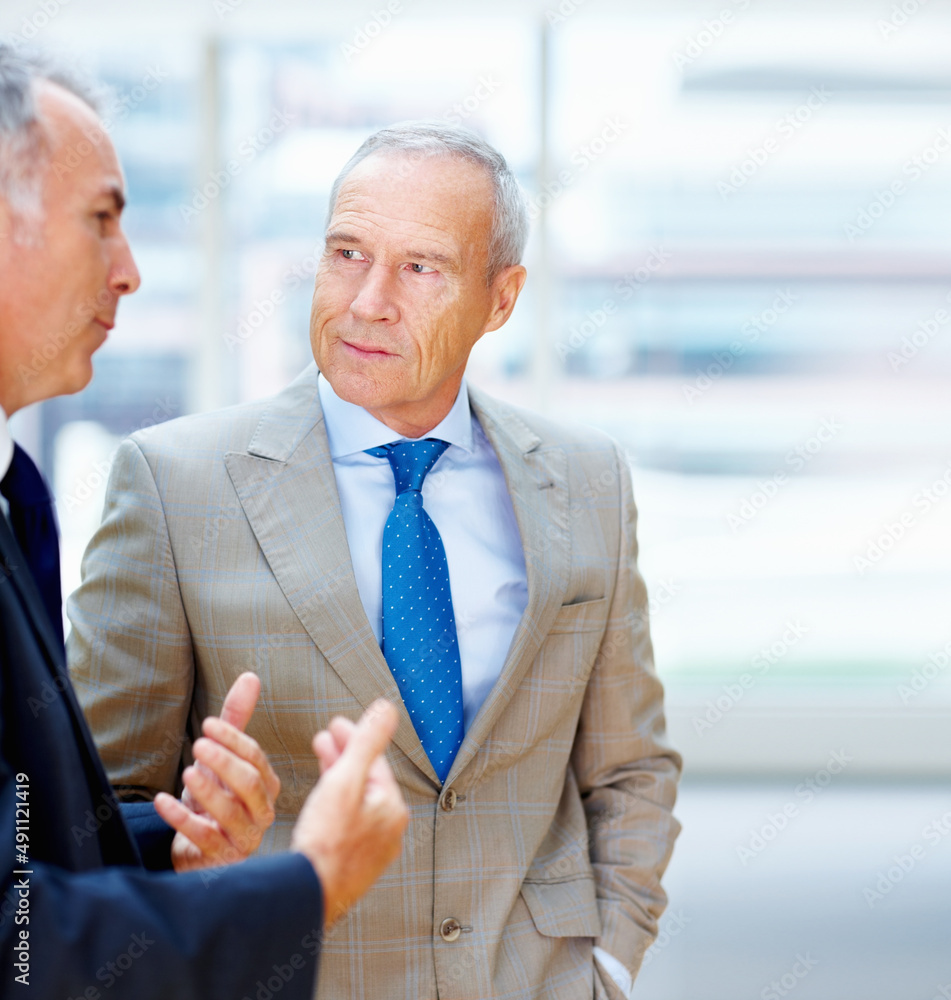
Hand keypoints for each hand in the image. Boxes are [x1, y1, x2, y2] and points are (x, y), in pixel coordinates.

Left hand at [154, 672, 280, 871]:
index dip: (233, 740)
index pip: (257, 759)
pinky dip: (182, 818)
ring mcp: (244, 838)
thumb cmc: (214, 800)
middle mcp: (262, 812)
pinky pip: (204, 838)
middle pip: (251, 784)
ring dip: (208, 791)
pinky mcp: (221, 859)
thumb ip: (236, 721)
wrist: (199, 851)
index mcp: (268, 787)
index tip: (206, 724)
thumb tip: (250, 677)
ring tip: (186, 772)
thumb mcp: (221, 758)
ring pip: (231, 812)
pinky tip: (163, 801)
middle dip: (225, 763)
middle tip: (198, 746)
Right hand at [291, 699, 407, 927]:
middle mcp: (389, 830)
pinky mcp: (353, 865)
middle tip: (324, 738)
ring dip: (338, 778)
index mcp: (392, 808)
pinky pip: (348, 823)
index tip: (335, 724)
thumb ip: (366, 741)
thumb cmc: (327, 841)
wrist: (307, 894)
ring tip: (318, 762)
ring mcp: (372, 850)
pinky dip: (335, 804)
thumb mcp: (345, 779)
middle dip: (345, 755)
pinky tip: (320, 802)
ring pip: (357, 802)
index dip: (354, 738)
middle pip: (366, 781)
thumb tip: (387, 709)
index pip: (374, 762)